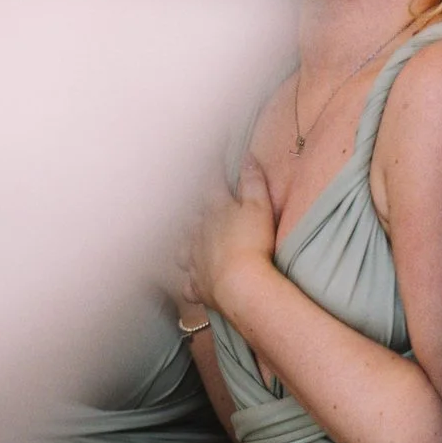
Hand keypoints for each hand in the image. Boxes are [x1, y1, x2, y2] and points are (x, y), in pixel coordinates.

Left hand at [194, 160, 279, 315]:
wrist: (241, 284)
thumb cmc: (253, 243)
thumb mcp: (259, 208)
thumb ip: (253, 182)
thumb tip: (247, 157)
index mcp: (215, 211)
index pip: (211, 185)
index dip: (211, 171)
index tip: (208, 159)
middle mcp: (198, 234)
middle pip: (191, 217)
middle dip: (193, 210)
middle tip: (194, 206)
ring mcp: (195, 259)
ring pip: (183, 250)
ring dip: (186, 247)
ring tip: (189, 245)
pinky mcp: (197, 284)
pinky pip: (189, 285)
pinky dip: (191, 283)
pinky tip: (194, 283)